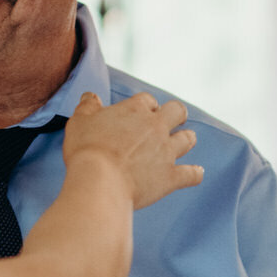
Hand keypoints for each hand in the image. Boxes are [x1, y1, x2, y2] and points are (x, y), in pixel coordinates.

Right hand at [63, 91, 202, 207]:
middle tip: (170, 120)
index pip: (147, 100)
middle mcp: (155, 127)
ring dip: (186, 139)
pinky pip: (192, 174)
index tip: (140, 112)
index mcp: (135, 110)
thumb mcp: (79, 121)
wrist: (99, 181)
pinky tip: (196, 172)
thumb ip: (88, 106)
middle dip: (176, 115)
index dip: (145, 106)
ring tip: (183, 141)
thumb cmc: (86, 150)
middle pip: (177, 111)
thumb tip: (91, 96)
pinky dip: (195, 173)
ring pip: (188, 139)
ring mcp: (166, 152)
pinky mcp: (171, 177)